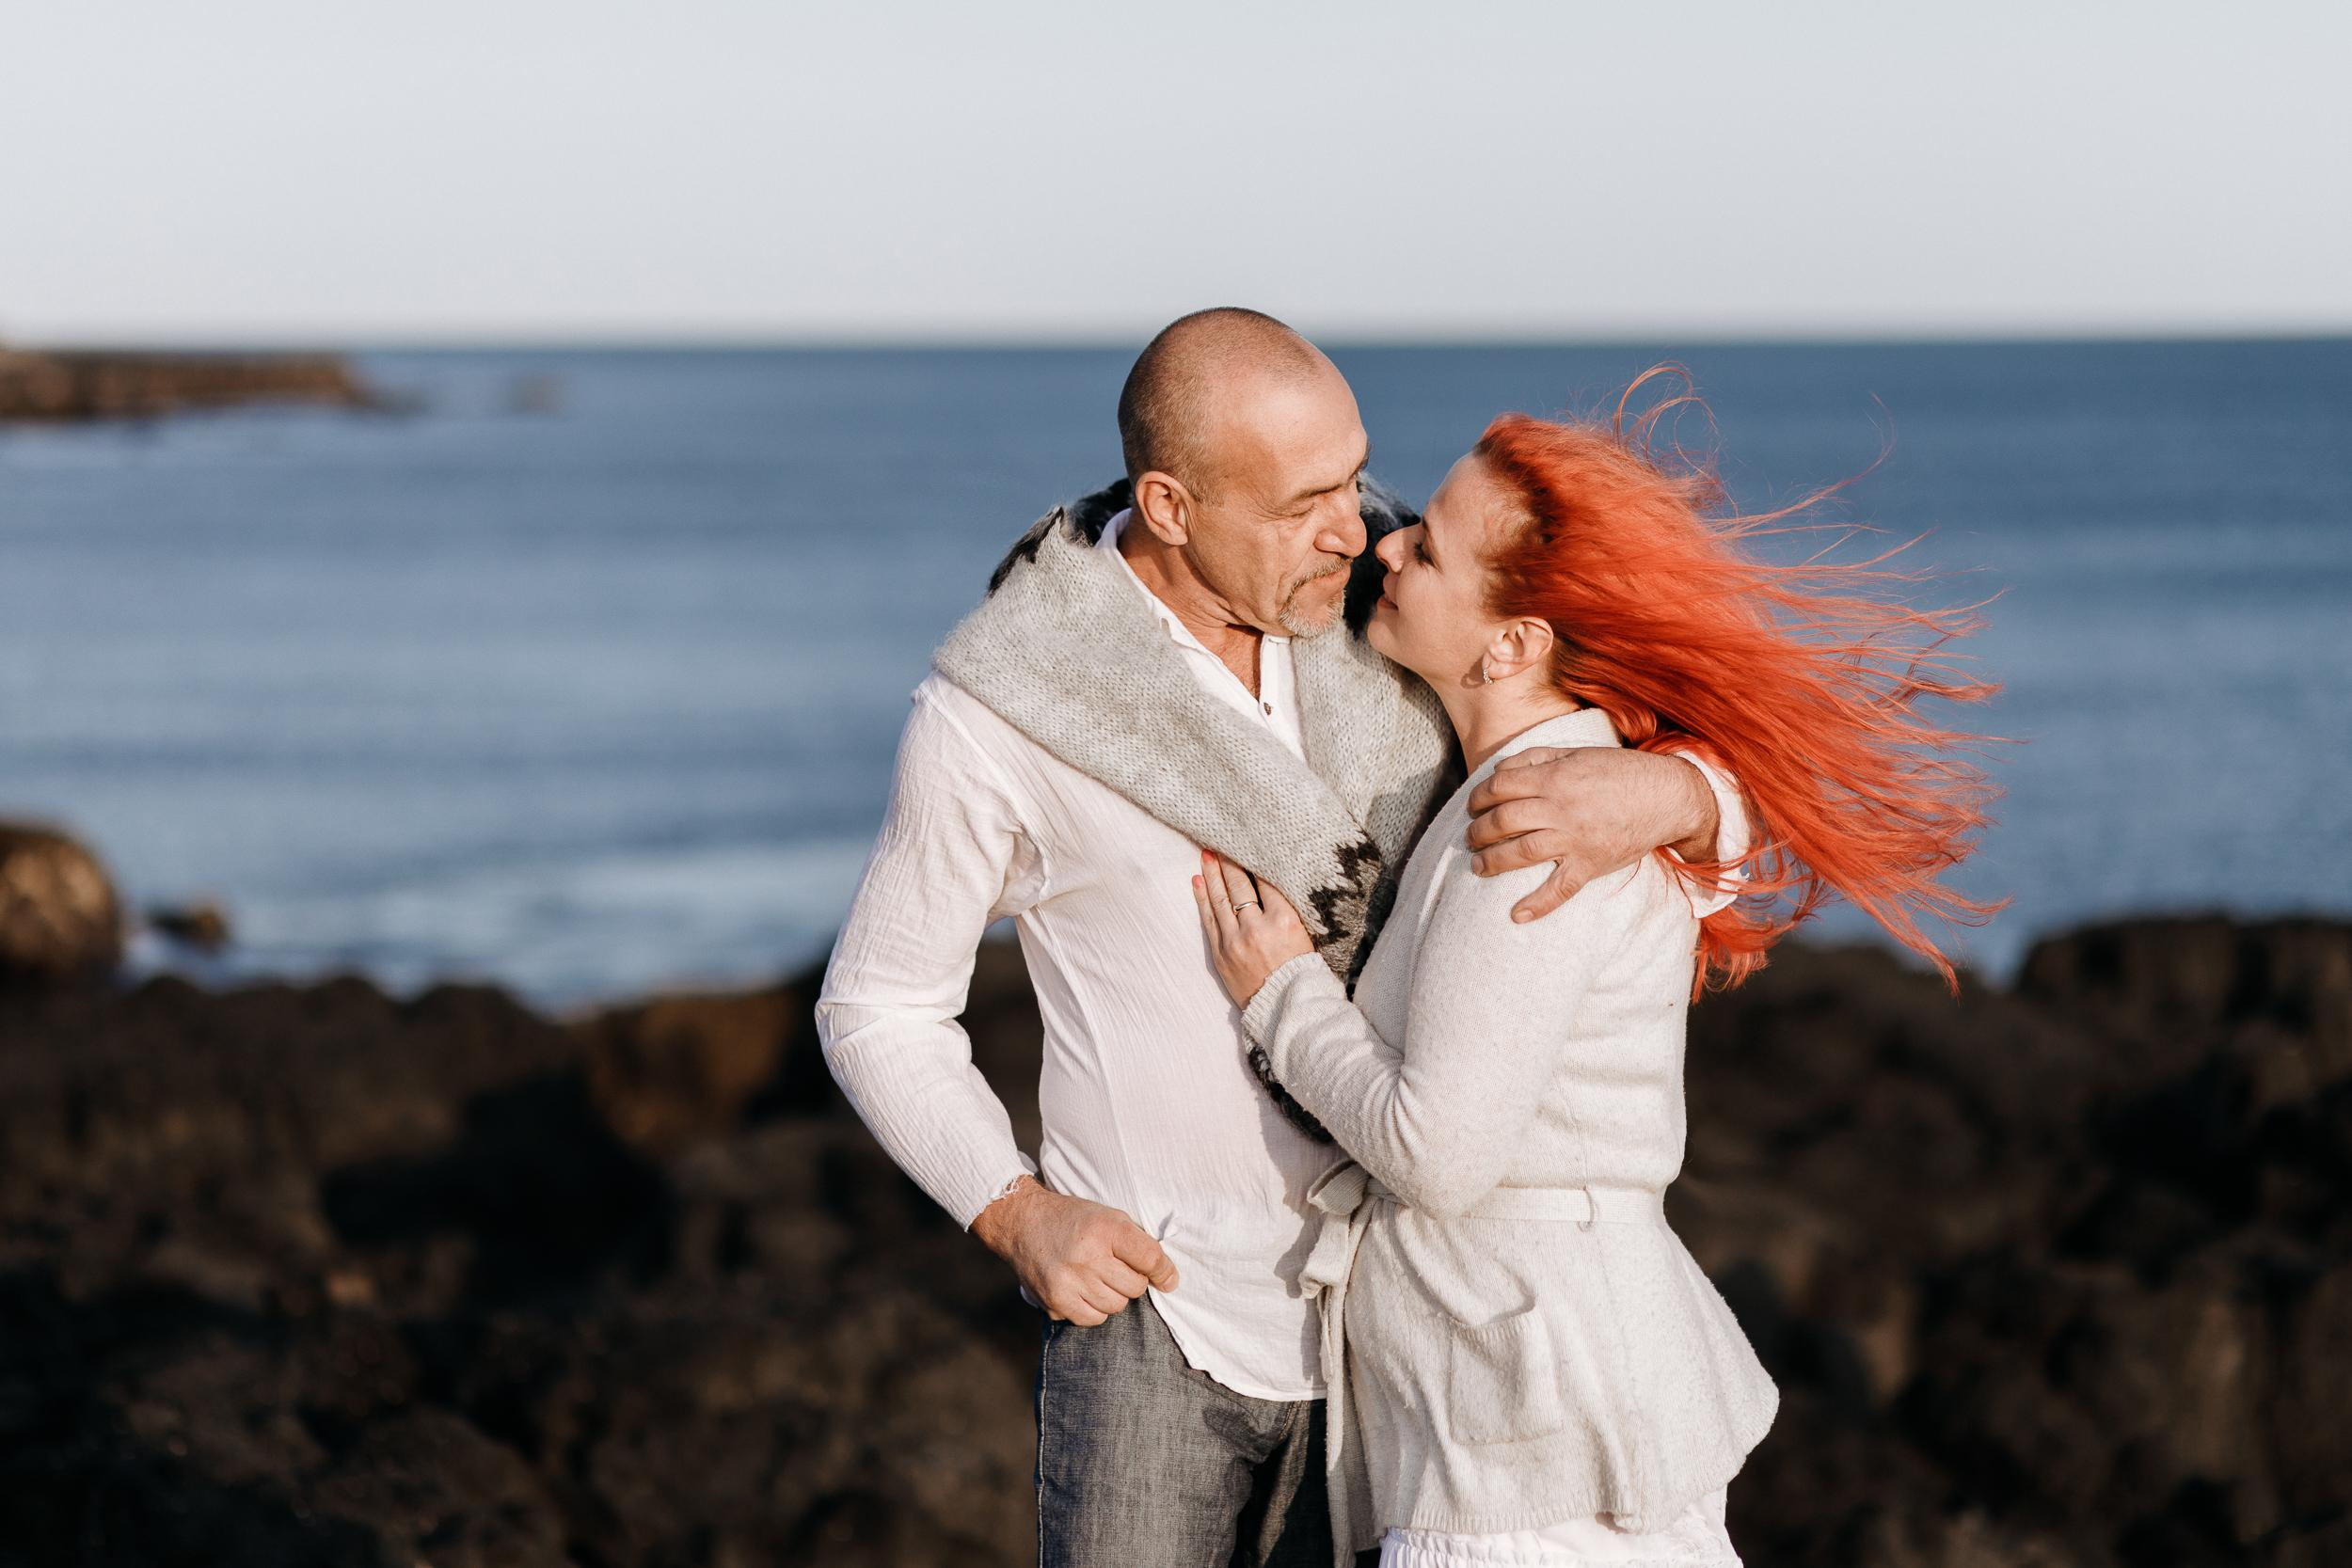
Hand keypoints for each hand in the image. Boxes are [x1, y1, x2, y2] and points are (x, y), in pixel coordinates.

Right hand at [970, 1174, 1178, 1324]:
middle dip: (1132, 1280)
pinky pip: (1093, 1319)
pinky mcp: (1055, 1301)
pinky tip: (1083, 1290)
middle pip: (1135, 1287)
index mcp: (1105, 1228)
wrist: (1022, 1222)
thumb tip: (1168, 1278)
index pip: (1150, 1258)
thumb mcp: (1108, 1216)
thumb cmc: (1073, 1219)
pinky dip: (1094, 1309)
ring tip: (1097, 1277)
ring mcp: (1069, 1281)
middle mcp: (1087, 1256)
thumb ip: (1138, 1242)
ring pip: (1116, 1306)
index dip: (1164, 1271)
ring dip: (1113, 1295)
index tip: (1167, 1278)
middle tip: (1116, 1268)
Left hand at [1191, 849, 1314, 1008]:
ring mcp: (1235, 941)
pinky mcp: (1220, 954)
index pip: (1265, 882)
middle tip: (1221, 843)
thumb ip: (1286, 909)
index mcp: (1284, 920)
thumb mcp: (1304, 934)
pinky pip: (1208, 920)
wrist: (1286, 1007)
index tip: (1246, 847)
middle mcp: (1257, 928)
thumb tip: (1269, 882)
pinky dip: (1202, 899)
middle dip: (1229, 863)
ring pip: (1219, 899)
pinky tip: (1197, 882)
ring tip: (1206, 855)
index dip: (1254, 863)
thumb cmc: (1301, 970)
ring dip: (1212, 875)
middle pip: (1239, 886)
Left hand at [1465, 747, 1717, 922]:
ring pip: (1520, 852)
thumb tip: (1500, 772)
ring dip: (1492, 861)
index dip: (1479, 798)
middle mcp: (1560, 808)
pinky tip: (1516, 915)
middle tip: (1470, 838)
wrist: (1667, 796)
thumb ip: (1536, 758)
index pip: (1500, 787)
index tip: (1472, 807)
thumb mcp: (1577, 753)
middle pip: (1503, 821)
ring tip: (1477, 866)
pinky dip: (1538, 905)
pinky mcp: (1590, 864)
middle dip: (1478, 831)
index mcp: (1554, 777)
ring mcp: (1575, 838)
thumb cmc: (1620, 772)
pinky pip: (1560, 888)